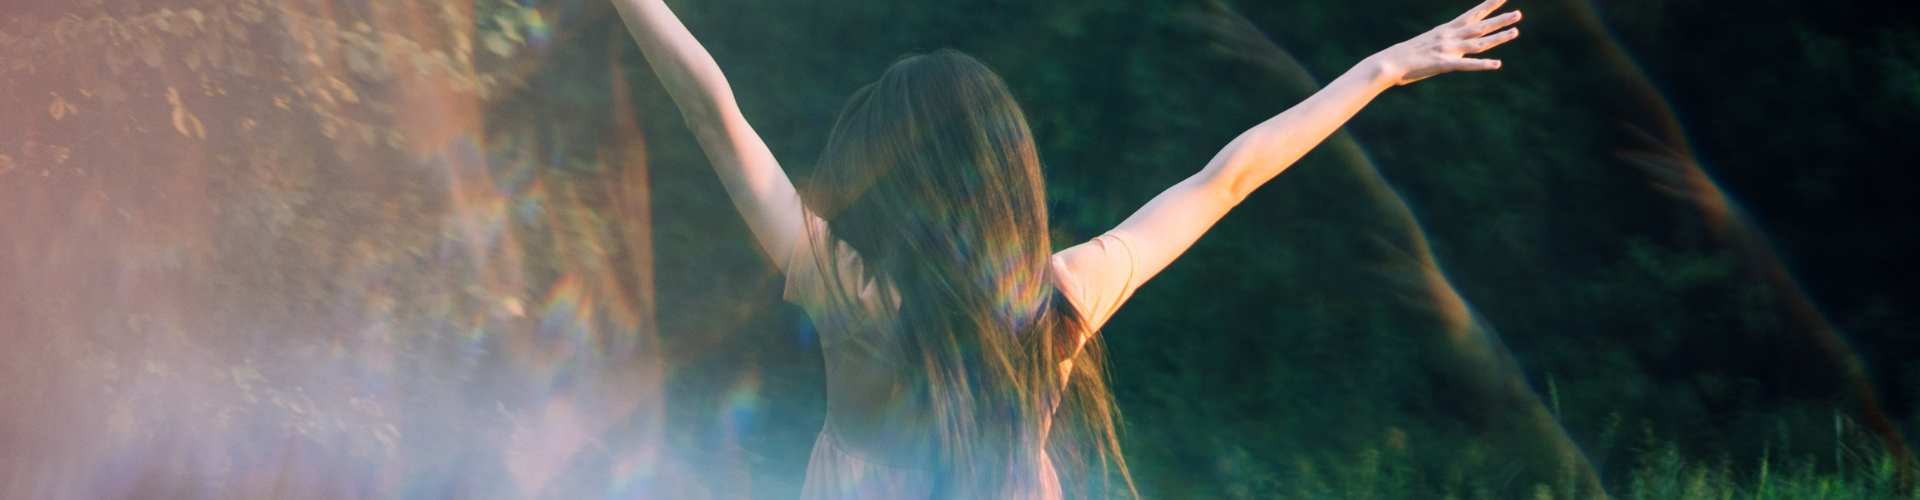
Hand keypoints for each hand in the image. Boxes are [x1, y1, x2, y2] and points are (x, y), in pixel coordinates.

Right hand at [1370, 0, 1521, 85]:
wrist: (1387, 62)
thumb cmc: (1405, 56)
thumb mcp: (1426, 44)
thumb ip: (1442, 44)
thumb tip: (1451, 46)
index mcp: (1445, 30)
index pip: (1471, 15)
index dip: (1488, 5)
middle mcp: (1448, 36)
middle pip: (1479, 26)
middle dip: (1500, 19)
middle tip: (1518, 14)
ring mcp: (1447, 49)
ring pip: (1478, 42)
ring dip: (1498, 37)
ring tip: (1515, 32)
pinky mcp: (1443, 64)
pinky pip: (1467, 64)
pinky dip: (1482, 65)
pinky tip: (1497, 64)